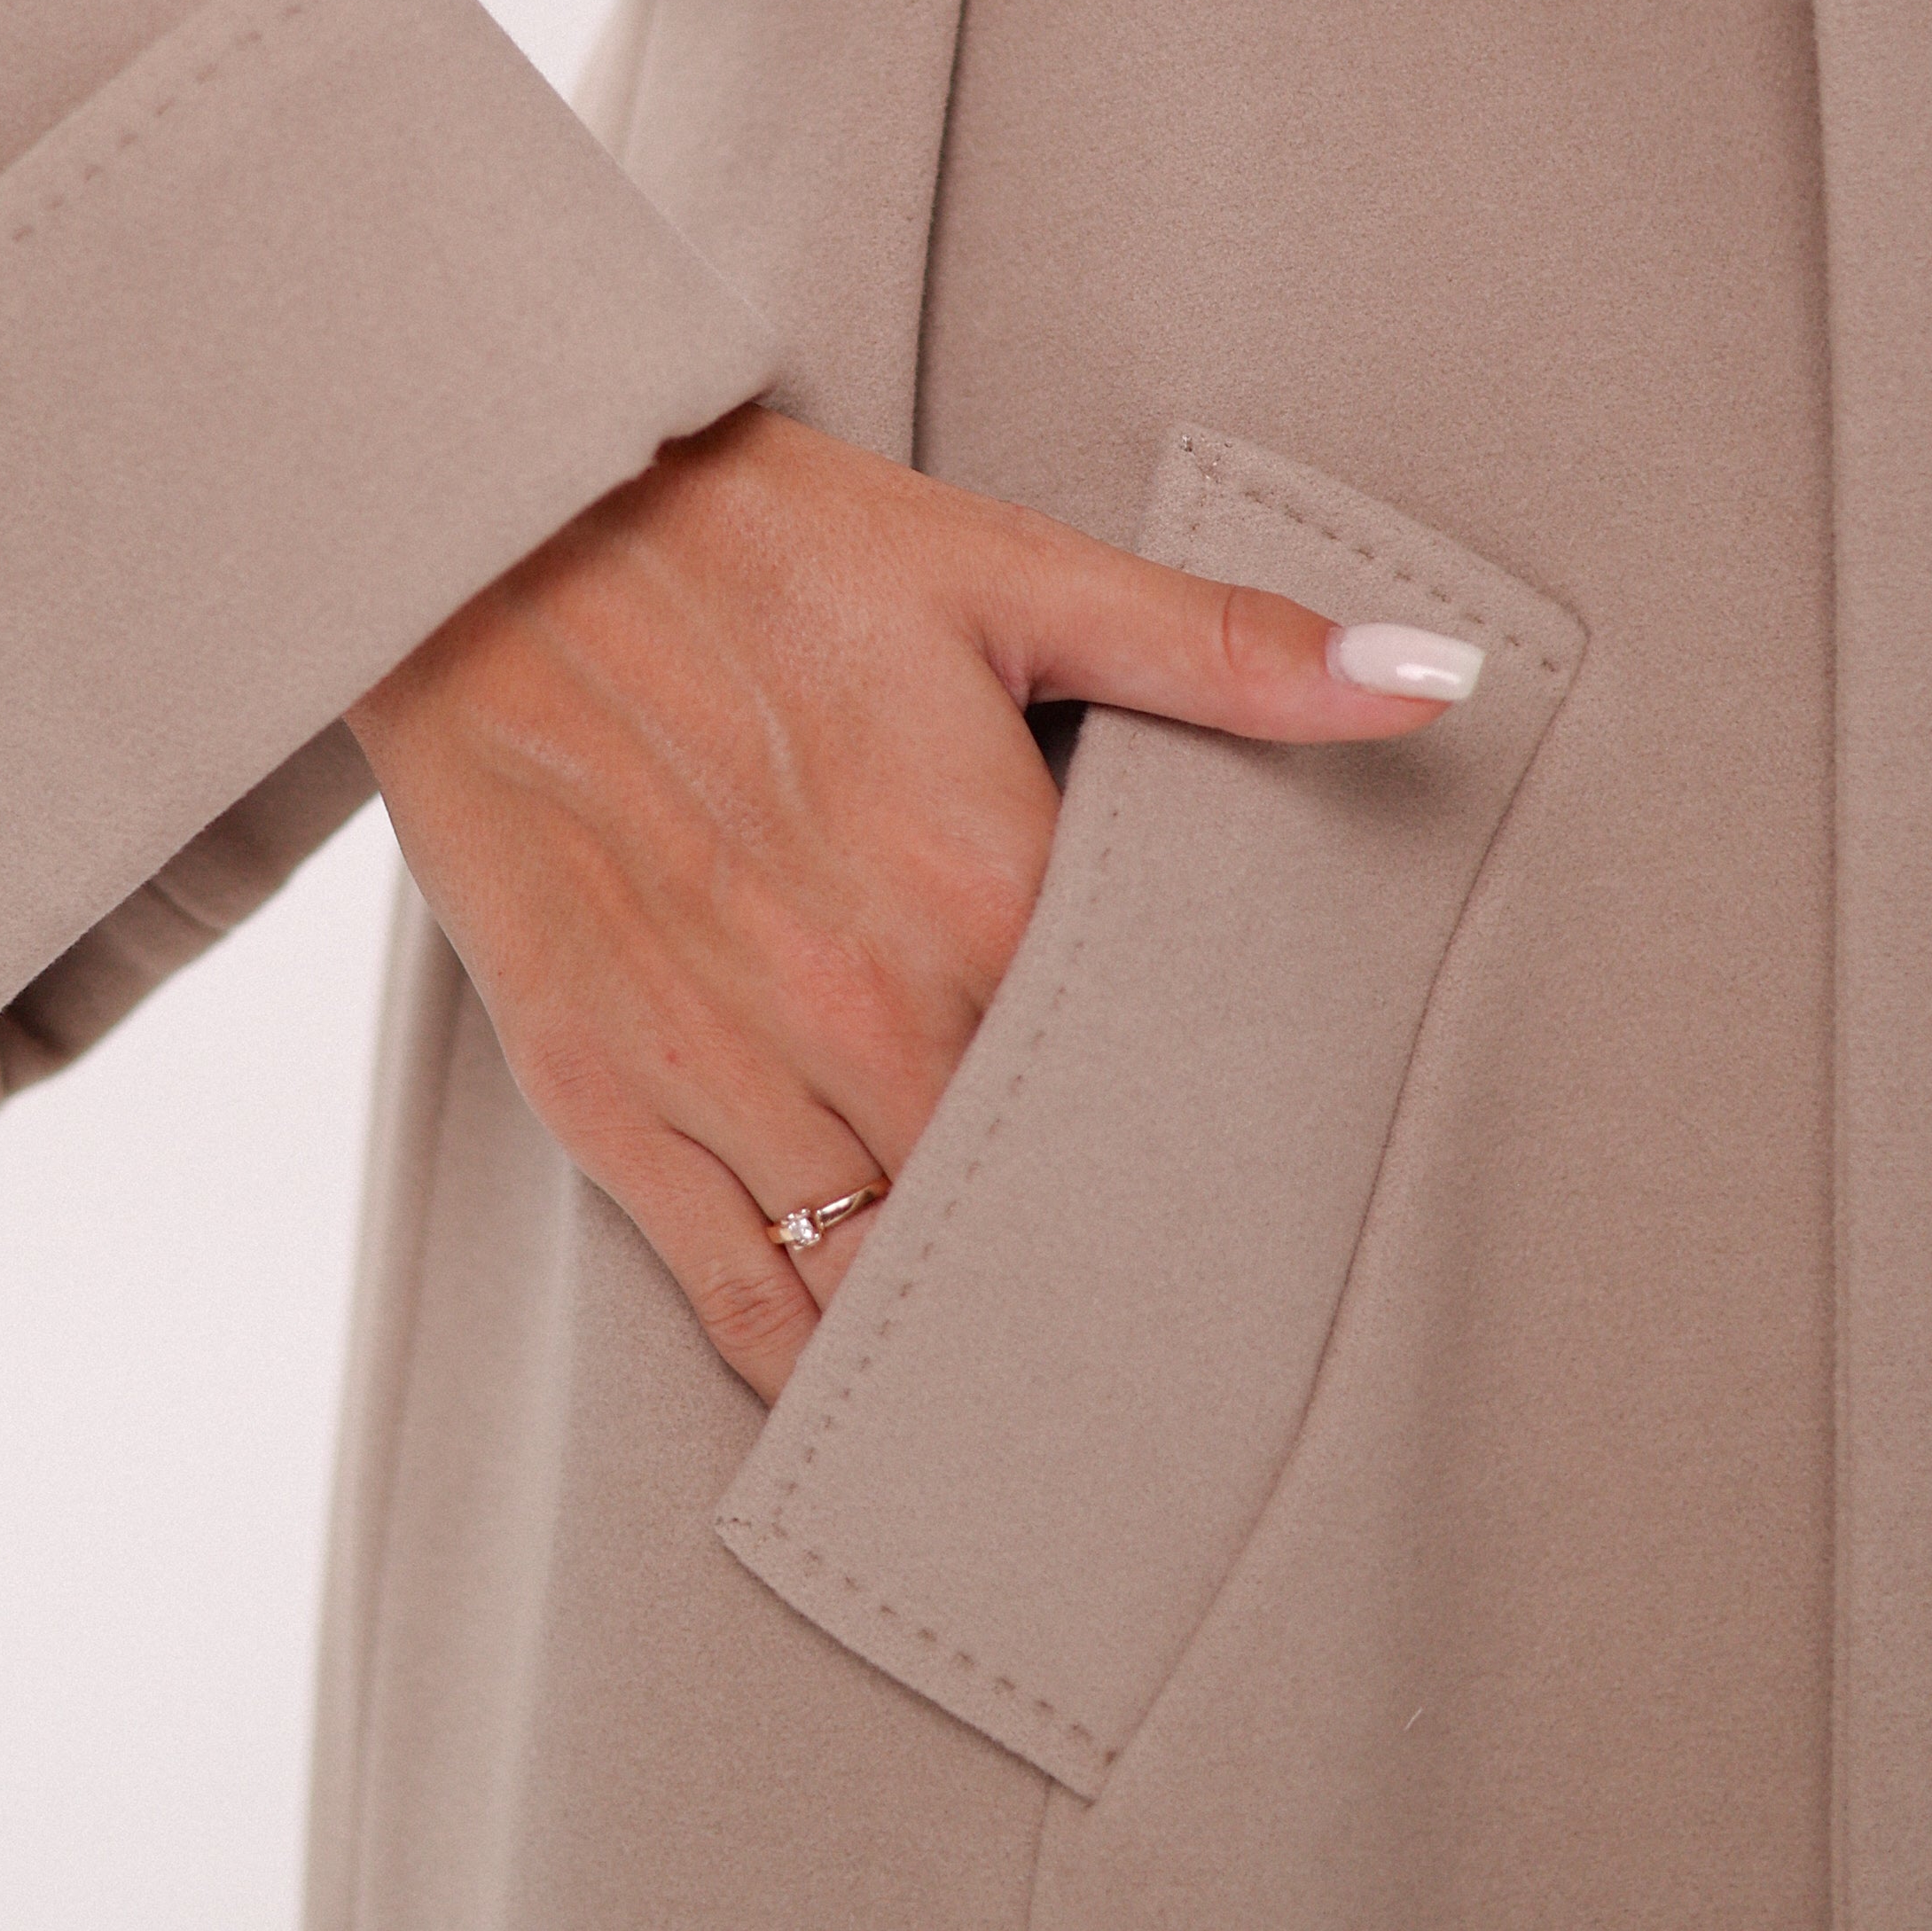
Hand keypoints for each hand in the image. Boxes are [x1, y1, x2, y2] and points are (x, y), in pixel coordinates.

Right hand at [346, 404, 1477, 1402]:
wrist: (496, 532)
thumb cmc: (756, 541)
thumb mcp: (1006, 571)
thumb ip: (1226, 652)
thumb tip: (1435, 682)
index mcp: (986, 887)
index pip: (1141, 1091)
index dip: (1203, 1155)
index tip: (1264, 1214)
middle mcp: (864, 1008)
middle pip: (1025, 1208)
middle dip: (1096, 1264)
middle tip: (1181, 1336)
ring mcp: (725, 1066)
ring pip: (889, 1280)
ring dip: (970, 1330)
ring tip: (1055, 1391)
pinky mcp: (605, 1095)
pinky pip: (735, 1298)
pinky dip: (810, 1367)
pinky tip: (876, 1398)